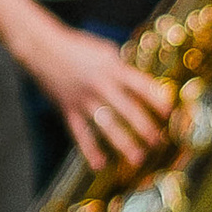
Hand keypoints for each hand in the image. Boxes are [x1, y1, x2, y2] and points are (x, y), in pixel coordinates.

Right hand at [24, 21, 174, 175]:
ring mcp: (83, 100)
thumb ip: (122, 67)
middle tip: (159, 142)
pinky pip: (80, 134)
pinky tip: (100, 164)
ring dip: (123, 144)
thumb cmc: (78, 47)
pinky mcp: (68, 110)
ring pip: (106, 126)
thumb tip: (143, 84)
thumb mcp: (105, 50)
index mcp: (112, 68)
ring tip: (137, 159)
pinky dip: (89, 150)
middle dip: (145, 128)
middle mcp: (99, 85)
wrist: (42, 48)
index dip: (156, 99)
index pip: (140, 85)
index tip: (169, 112)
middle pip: (127, 110)